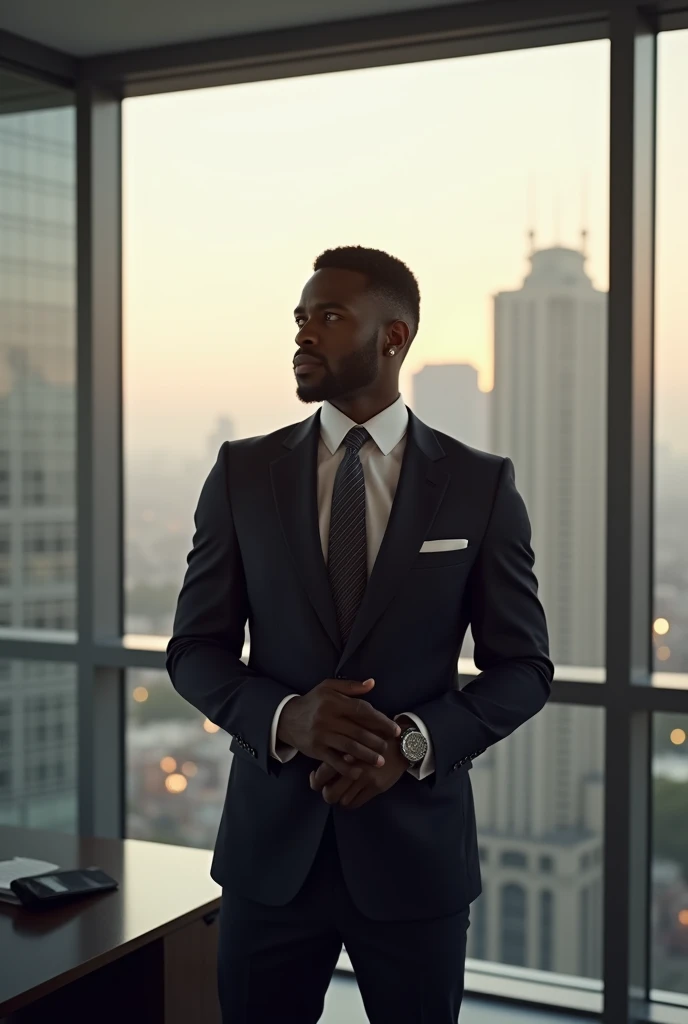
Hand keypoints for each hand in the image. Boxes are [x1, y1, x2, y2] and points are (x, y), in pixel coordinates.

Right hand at [277, 678, 400, 780]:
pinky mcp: (316, 750)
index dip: (380, 720)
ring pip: (349, 746)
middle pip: (358, 731)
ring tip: (380, 761)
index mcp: (333, 701)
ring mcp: (321, 735)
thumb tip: (372, 683)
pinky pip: (334, 761)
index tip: (394, 729)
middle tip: (389, 747)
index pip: (362, 710)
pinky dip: (347, 768)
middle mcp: (327, 718)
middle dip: (377, 741)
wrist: (287, 718)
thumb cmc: (313, 702)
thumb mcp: (328, 687)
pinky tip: (359, 772)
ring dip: (367, 755)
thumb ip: (351, 686)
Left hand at [309, 739, 408, 809]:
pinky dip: (350, 802)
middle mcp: (353, 769)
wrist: (400, 743)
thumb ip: (338, 751)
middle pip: (330, 794)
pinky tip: (351, 794)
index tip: (316, 777)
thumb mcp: (353, 739)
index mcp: (344, 754)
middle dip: (326, 793)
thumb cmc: (373, 737)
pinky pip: (357, 803)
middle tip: (327, 787)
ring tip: (341, 790)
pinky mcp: (376, 787)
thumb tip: (320, 766)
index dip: (315, 781)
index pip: (321, 776)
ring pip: (343, 801)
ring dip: (340, 798)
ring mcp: (366, 780)